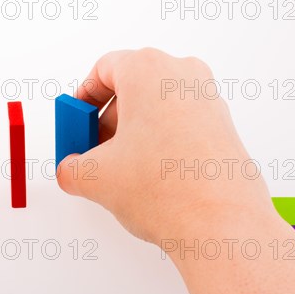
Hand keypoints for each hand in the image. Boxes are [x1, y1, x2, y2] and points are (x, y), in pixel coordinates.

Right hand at [57, 48, 294, 293]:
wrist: (221, 224)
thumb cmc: (169, 190)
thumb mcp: (97, 178)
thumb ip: (72, 167)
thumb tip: (73, 170)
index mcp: (148, 70)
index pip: (103, 69)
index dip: (83, 98)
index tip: (77, 121)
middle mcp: (182, 75)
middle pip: (131, 86)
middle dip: (107, 120)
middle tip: (93, 148)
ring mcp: (207, 99)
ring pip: (157, 104)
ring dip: (133, 132)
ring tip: (121, 169)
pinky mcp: (222, 126)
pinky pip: (180, 121)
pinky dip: (160, 140)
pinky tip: (149, 174)